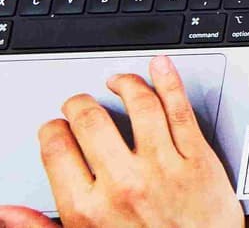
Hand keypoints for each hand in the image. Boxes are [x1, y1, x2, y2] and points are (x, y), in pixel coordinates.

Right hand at [0, 57, 242, 227]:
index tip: (55, 126)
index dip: (52, 130)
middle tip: (79, 102)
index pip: (56, 150)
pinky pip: (181, 111)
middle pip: (92, 122)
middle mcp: (123, 185)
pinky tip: (160, 68)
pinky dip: (169, 83)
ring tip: (117, 80)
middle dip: (79, 104)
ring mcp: (164, 169)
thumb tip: (6, 214)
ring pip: (140, 107)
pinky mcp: (198, 160)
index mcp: (88, 210)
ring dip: (125, 84)